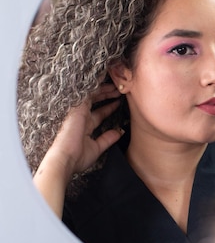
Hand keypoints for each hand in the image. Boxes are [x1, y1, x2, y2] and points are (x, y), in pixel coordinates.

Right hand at [33, 83, 123, 217]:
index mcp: (85, 126)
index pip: (99, 114)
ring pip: (92, 95)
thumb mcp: (97, 147)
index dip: (109, 108)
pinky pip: (88, 93)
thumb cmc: (78, 157)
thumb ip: (108, 139)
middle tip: (119, 91)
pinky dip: (98, 88)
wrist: (66, 158)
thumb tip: (120, 132)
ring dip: (105, 90)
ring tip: (117, 87)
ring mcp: (78, 111)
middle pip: (95, 102)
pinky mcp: (77, 107)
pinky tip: (108, 85)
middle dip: (107, 95)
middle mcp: (81, 117)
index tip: (118, 103)